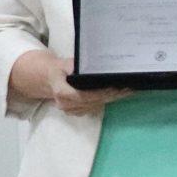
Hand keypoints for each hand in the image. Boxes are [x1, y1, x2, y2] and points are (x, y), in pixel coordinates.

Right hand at [11, 50, 127, 115]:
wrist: (48, 79)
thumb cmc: (59, 70)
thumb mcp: (65, 64)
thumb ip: (76, 66)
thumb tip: (92, 66)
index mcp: (62, 92)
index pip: (84, 96)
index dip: (101, 93)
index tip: (116, 88)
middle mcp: (65, 104)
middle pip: (93, 102)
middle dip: (112, 96)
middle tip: (128, 88)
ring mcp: (70, 110)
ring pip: (95, 106)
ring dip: (111, 99)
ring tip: (127, 90)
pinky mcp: (76, 112)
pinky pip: (93, 108)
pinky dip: (105, 101)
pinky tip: (117, 95)